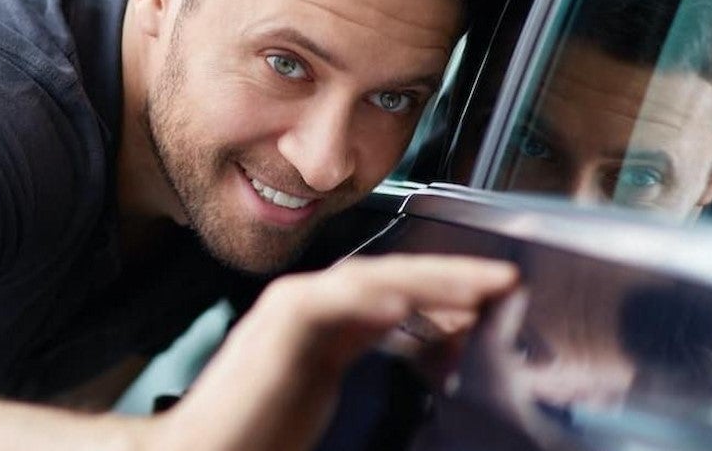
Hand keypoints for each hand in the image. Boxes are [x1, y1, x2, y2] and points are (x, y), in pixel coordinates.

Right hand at [150, 254, 517, 450]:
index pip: (394, 293)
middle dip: (450, 277)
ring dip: (429, 281)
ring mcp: (292, 308)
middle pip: (390, 277)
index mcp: (324, 323)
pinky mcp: (280, 322)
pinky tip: (407, 304)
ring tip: (479, 287)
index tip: (494, 299)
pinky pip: (333, 301)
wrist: (206, 450)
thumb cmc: (259, 432)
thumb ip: (372, 357)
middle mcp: (309, 305)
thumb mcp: (331, 389)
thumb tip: (436, 346)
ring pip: (371, 279)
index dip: (447, 292)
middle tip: (505, 280)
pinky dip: (372, 299)